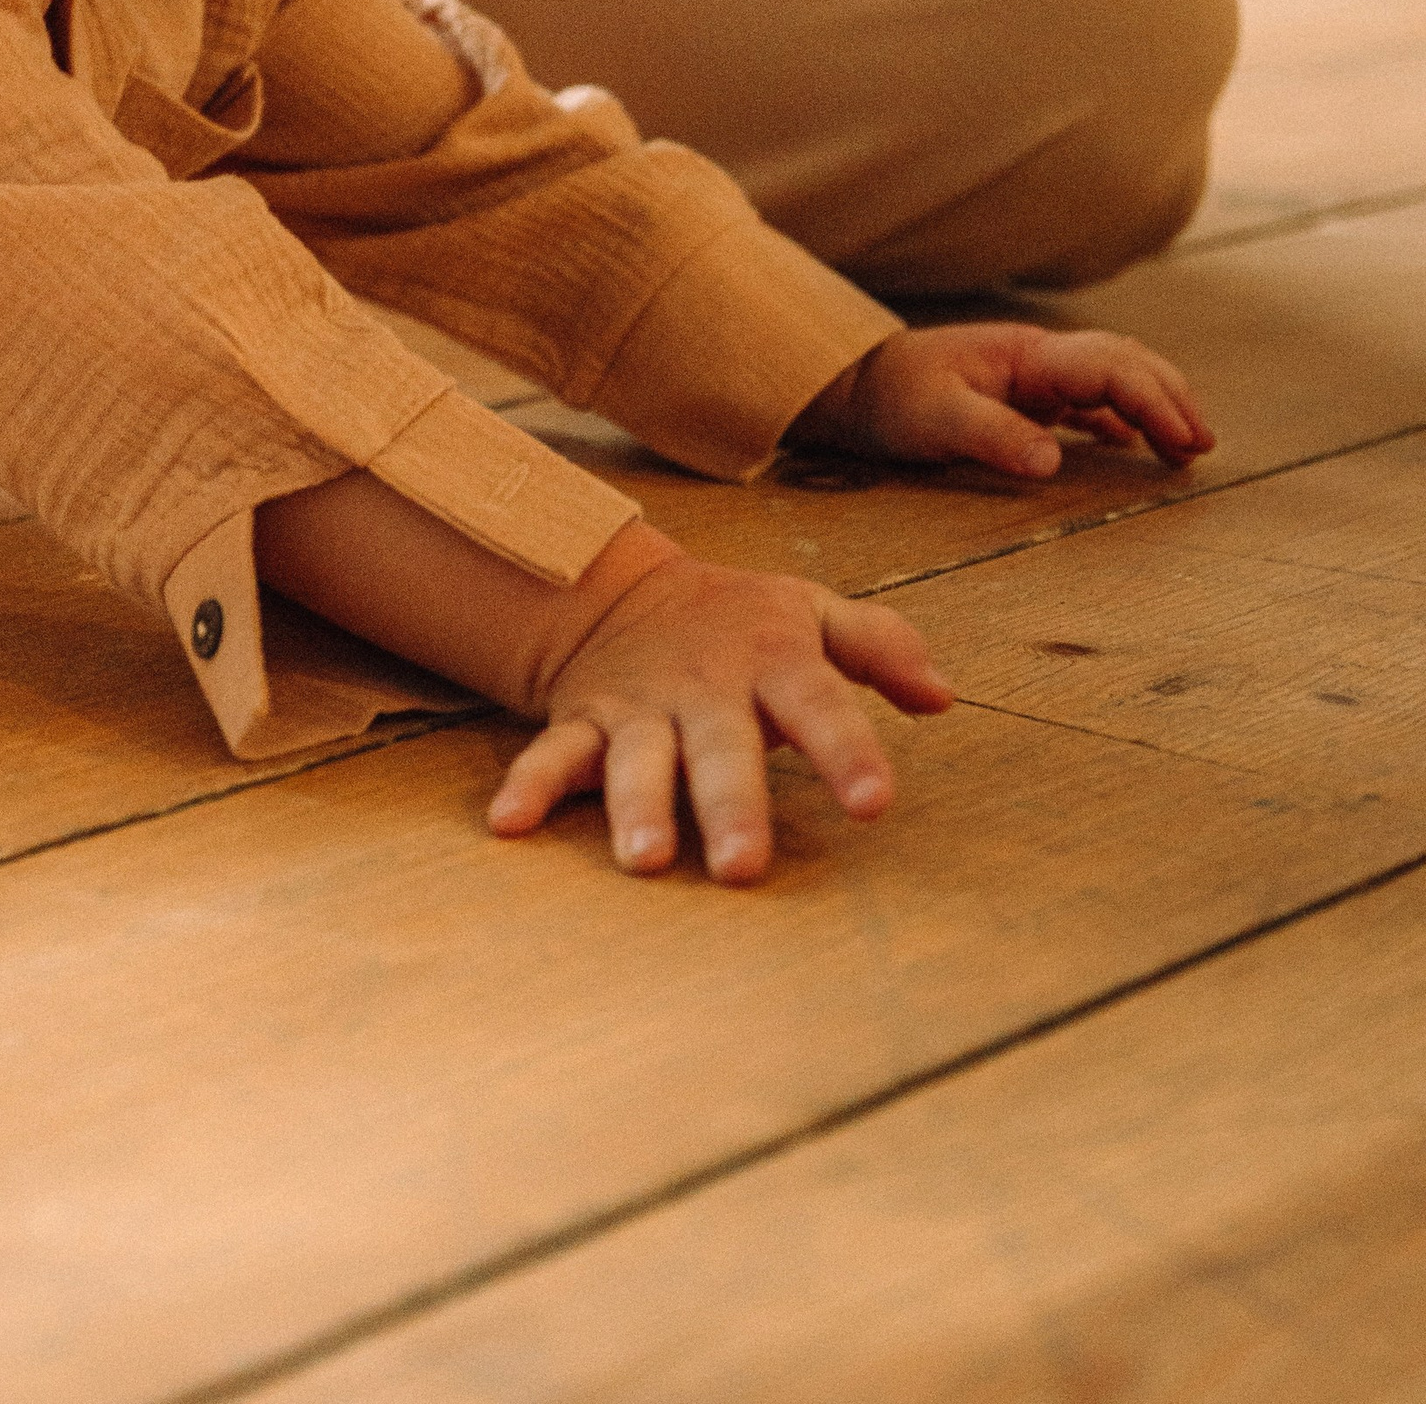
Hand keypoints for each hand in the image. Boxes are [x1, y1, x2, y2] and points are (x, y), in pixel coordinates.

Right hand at [490, 528, 952, 880]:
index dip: (847, 751)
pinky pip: (554, 753)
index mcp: (773, 662)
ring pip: (638, 760)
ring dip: (638, 806)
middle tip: (743, 867)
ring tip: (644, 860)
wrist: (618, 585)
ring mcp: (640, 708)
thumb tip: (943, 696)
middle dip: (732, 805)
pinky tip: (510, 824)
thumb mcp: (811, 612)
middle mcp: (705, 690)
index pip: (820, 704)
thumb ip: (879, 647)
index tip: (874, 803)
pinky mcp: (585, 720)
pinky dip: (530, 785)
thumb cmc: (740, 620)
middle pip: (722, 749)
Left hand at [793, 323, 1214, 481]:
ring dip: (1153, 403)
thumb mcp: (935, 419)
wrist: (852, 385)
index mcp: (1026, 356)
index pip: (1108, 367)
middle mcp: (1038, 358)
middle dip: (1170, 396)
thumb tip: (1054, 459)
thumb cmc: (890, 399)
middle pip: (1123, 361)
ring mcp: (1032, 375)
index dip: (1152, 400)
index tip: (1184, 438)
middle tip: (1203, 444)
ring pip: (1111, 377)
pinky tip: (1133, 445)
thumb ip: (993, 435)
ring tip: (1188, 445)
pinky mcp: (1022, 396)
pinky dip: (1119, 418)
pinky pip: (1085, 400)